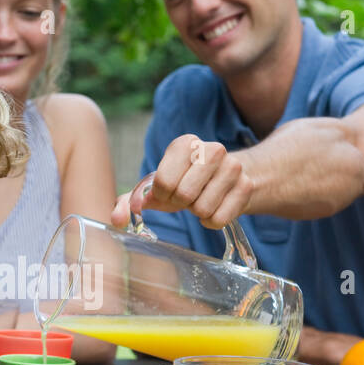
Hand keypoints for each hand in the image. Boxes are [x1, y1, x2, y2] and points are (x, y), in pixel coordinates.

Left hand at [110, 134, 253, 229]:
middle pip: (183, 196)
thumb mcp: (159, 186)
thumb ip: (132, 200)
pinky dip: (213, 221)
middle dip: (180, 204)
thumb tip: (117, 218)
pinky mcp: (246, 187)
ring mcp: (233, 167)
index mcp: (185, 143)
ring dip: (198, 212)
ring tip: (202, 199)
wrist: (232, 177)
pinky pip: (219, 219)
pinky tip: (216, 206)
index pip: (163, 182)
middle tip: (187, 196)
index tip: (167, 192)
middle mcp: (212, 149)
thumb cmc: (186, 182)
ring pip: (202, 209)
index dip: (161, 196)